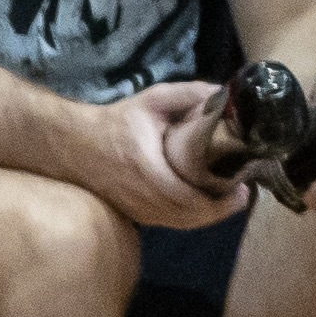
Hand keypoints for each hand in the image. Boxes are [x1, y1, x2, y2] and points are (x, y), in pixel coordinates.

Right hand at [89, 81, 249, 226]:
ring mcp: (133, 208)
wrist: (72, 144)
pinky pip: (164, 222)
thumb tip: (224, 93)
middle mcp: (139, 195)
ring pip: (175, 223)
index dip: (216, 201)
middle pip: (184, 216)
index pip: (184, 197)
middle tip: (244, 195)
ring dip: (205, 217)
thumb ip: (189, 94)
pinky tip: (206, 206)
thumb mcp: (152, 100)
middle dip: (218, 211)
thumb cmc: (115, 121)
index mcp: (146, 169)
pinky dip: (188, 218)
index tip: (243, 190)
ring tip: (231, 200)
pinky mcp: (131, 213)